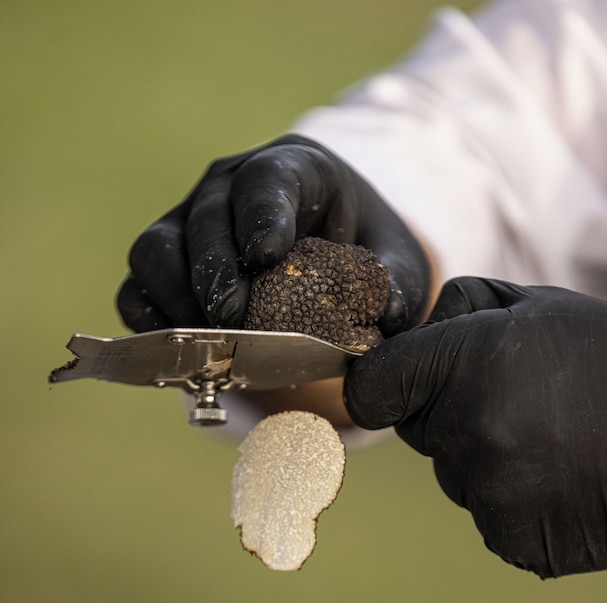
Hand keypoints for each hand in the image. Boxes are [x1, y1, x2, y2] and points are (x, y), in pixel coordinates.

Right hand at [116, 134, 430, 335]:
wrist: (331, 256)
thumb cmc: (362, 250)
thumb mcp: (393, 258)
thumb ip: (395, 280)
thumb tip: (388, 311)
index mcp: (292, 170)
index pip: (265, 180)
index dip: (261, 214)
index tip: (267, 254)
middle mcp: (227, 189)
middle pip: (204, 218)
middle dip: (215, 272)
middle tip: (234, 319)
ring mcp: (188, 224)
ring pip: (156, 250)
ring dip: (176, 298)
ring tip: (208, 342)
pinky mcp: (166, 266)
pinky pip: (137, 289)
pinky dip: (150, 322)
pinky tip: (179, 353)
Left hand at [344, 277, 606, 577]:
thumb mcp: (546, 307)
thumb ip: (460, 310)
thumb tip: (403, 333)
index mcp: (470, 366)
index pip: (373, 387)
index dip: (384, 382)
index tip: (399, 383)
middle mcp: (471, 434)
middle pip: (415, 429)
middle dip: (447, 412)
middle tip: (520, 400)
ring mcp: (491, 496)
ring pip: (453, 474)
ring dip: (485, 459)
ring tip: (556, 442)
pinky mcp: (512, 541)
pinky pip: (487, 515)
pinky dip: (514, 501)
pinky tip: (564, 481)